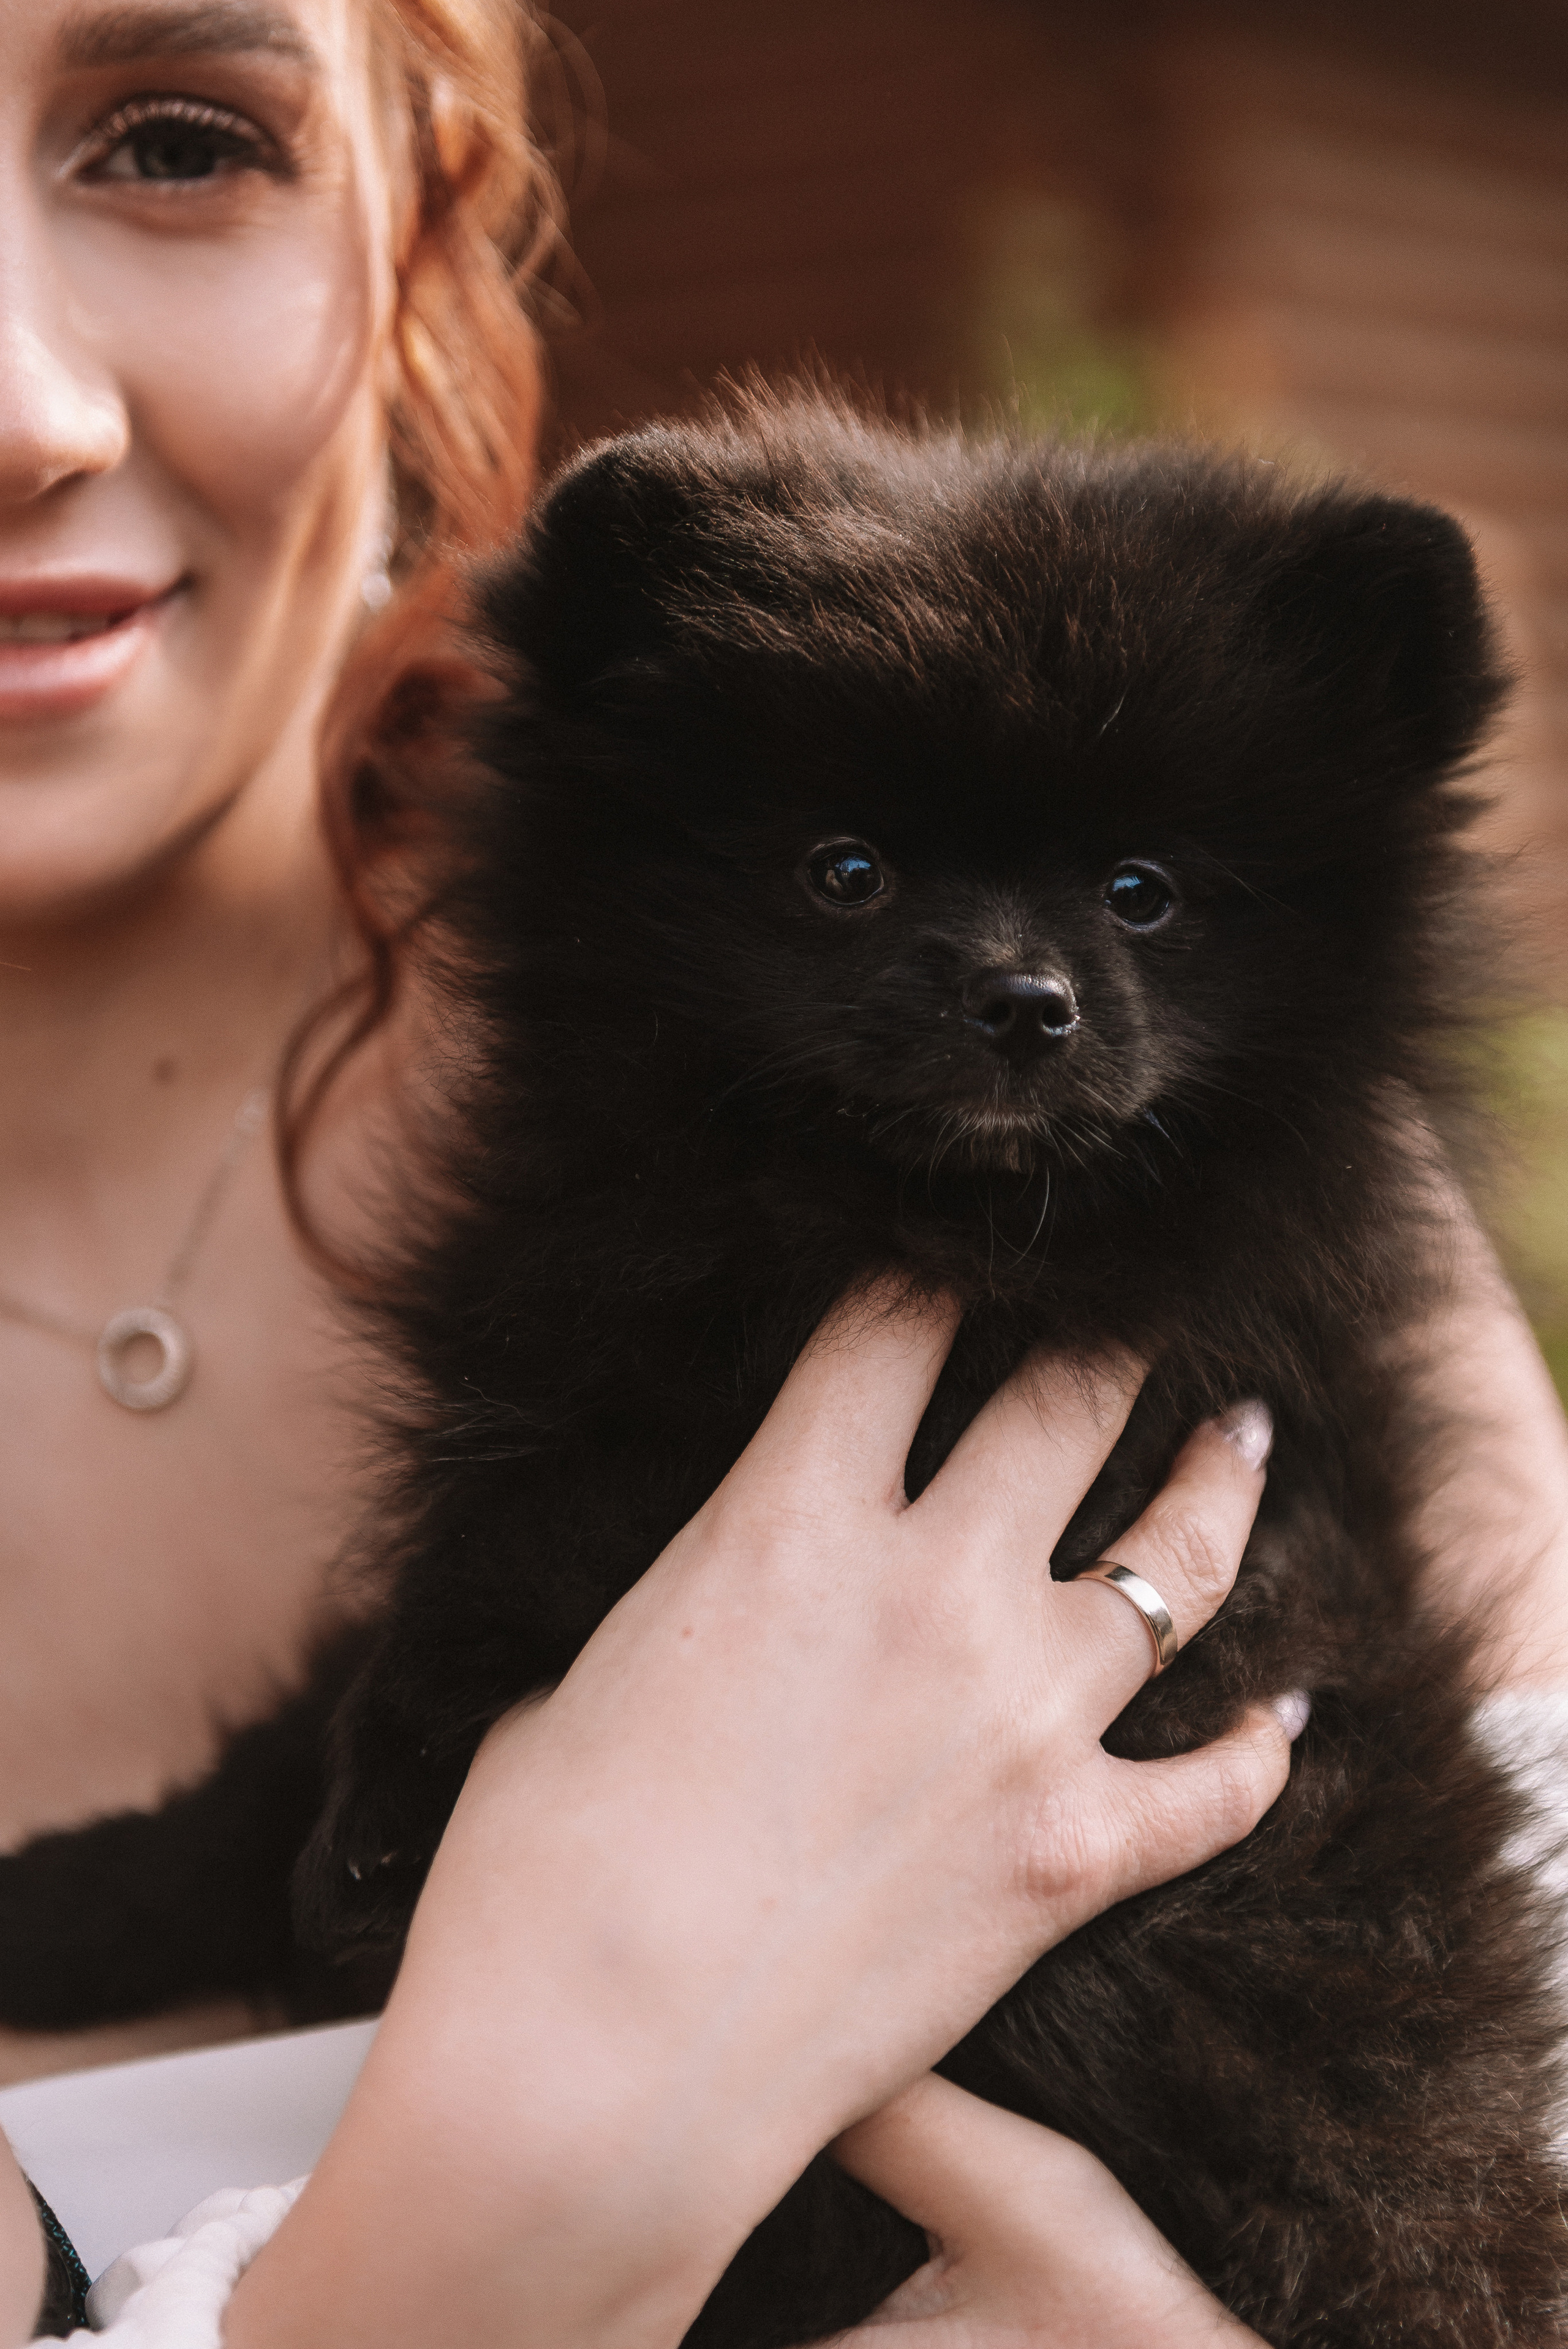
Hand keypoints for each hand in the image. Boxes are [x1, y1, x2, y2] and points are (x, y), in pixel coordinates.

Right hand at [233, 1284, 1290, 2348]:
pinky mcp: (1072, 1860)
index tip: (956, 1259)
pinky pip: (1218, 1787)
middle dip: (1100, 1339)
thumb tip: (735, 1575)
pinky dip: (1257, 1747)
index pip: (895, 1324)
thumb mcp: (594, 1667)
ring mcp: (1021, 1725)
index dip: (931, 1271)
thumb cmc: (538, 1875)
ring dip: (1217, 1481)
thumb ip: (701, 1588)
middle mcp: (930, 1591)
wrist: (586, 2086)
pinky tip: (1280, 1711)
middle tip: (1123, 1321)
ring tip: (1240, 1436)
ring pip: (1177, 1561)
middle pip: (1066, 1397)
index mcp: (788, 1518)